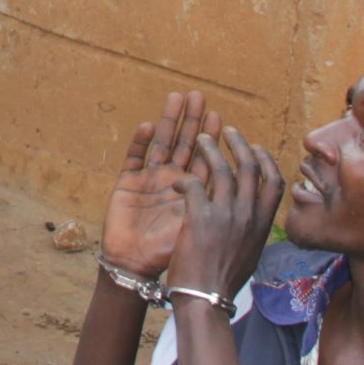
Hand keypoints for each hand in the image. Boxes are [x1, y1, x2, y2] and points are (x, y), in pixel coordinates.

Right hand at [100, 91, 221, 276]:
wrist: (135, 267)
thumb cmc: (168, 253)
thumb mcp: (196, 228)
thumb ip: (212, 206)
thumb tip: (235, 186)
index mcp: (192, 193)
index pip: (205, 160)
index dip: (212, 139)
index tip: (219, 117)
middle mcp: (172, 181)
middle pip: (185, 145)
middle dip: (192, 121)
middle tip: (200, 97)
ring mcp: (149, 180)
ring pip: (161, 144)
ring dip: (169, 122)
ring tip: (176, 98)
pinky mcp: (127, 183)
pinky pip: (135, 157)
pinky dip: (140, 142)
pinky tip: (147, 126)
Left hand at [168, 128, 284, 303]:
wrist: (205, 300)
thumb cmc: (223, 282)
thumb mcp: (249, 254)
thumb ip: (251, 231)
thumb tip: (252, 218)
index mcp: (263, 224)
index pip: (275, 182)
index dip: (265, 160)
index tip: (255, 148)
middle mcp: (249, 216)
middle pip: (250, 167)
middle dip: (238, 144)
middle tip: (226, 132)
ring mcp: (226, 216)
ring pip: (222, 169)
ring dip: (210, 149)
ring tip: (199, 139)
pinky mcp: (200, 219)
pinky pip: (193, 185)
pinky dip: (184, 180)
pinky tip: (176, 183)